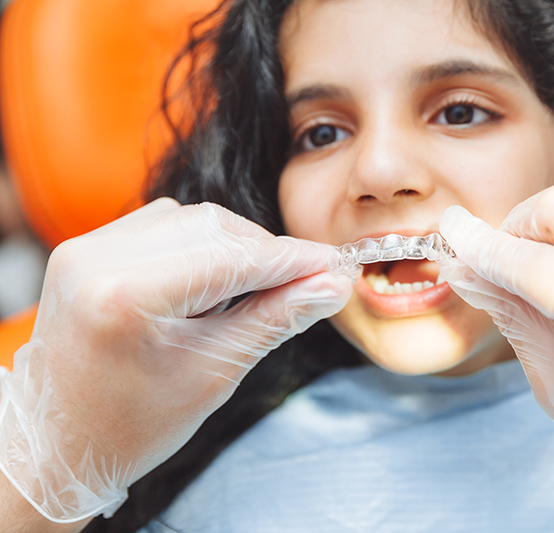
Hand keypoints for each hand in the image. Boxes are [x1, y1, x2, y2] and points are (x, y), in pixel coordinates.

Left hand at [0, 198, 352, 522]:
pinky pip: (162, 225)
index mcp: (125, 295)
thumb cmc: (131, 425)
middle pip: (212, 227)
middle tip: (309, 280)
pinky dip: (200, 245)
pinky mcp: (85, 248)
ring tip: (257, 290)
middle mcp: (96, 258)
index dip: (293, 259)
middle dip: (266, 253)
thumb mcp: (213, 374)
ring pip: (189, 220)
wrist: (59, 441)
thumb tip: (332, 286)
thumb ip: (276, 318)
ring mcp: (85, 248)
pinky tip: (214, 280)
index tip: (335, 265)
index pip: (232, 258)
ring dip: (235, 247)